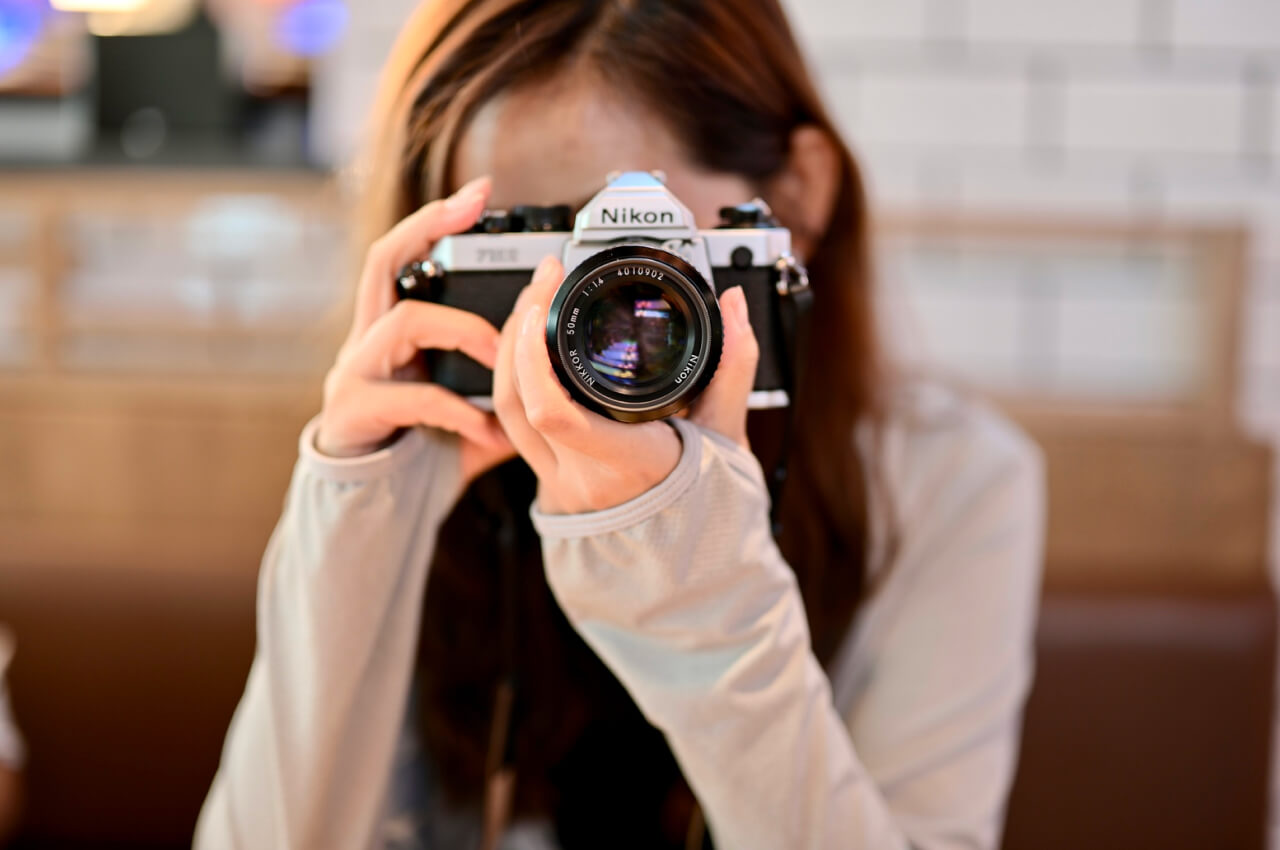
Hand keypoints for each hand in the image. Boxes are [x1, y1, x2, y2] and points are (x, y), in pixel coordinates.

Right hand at [317, 175, 515, 484]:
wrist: (369, 507)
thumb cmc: (417, 451)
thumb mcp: (467, 418)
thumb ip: (504, 399)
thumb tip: (556, 389)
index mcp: (391, 333)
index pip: (401, 257)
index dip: (433, 220)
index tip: (479, 192)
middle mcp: (366, 341)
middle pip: (382, 261)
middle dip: (426, 225)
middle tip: (473, 205)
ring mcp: (354, 373)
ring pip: (403, 323)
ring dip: (462, 333)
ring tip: (503, 358)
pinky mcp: (353, 411)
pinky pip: (411, 398)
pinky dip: (457, 413)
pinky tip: (486, 432)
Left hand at [492, 255, 759, 514]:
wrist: (684, 560)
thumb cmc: (707, 501)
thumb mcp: (728, 433)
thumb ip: (734, 365)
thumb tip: (733, 304)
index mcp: (627, 464)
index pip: (553, 415)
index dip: (532, 358)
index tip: (543, 306)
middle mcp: (583, 477)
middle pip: (517, 400)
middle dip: (519, 330)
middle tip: (544, 281)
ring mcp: (558, 481)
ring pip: (506, 411)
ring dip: (508, 350)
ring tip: (534, 302)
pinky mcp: (546, 477)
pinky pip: (514, 424)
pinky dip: (515, 377)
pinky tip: (530, 345)